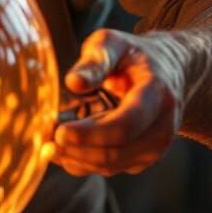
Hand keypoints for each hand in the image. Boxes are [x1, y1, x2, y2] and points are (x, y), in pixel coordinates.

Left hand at [52, 28, 185, 176]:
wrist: (168, 72)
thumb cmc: (132, 55)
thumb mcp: (113, 44)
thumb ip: (95, 61)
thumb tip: (73, 82)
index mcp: (157, 96)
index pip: (125, 126)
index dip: (90, 134)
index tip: (59, 132)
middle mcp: (162, 128)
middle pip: (115, 153)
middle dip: (75, 149)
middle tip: (42, 138)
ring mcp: (154, 148)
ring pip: (110, 166)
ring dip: (74, 158)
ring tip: (45, 142)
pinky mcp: (142, 158)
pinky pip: (108, 168)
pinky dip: (81, 161)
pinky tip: (61, 146)